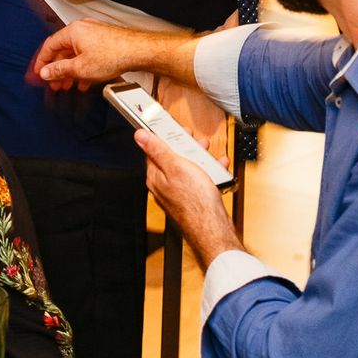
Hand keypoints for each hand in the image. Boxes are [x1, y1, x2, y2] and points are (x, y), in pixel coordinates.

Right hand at [34, 19, 158, 89]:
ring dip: (70, 71)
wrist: (138, 51)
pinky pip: (86, 54)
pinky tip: (84, 81)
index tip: (38, 73)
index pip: (49, 46)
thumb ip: (59, 70)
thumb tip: (46, 72)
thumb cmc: (115, 54)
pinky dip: (82, 67)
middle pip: (62, 51)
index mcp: (73, 31)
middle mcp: (82, 30)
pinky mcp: (103, 41)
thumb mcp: (80, 68)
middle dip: (56, 70)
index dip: (41, 62)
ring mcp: (93, 35)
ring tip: (67, 85)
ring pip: (75, 54)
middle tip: (52, 83)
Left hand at [138, 129, 240, 265]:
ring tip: (209, 155)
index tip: (173, 128)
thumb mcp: (176, 167)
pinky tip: (217, 170)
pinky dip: (209, 173)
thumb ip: (157, 150)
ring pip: (188, 169)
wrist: (213, 229)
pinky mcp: (193, 200)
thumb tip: (140, 136)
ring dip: (200, 159)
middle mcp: (164, 186)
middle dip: (186, 147)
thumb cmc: (194, 202)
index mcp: (155, 177)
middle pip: (172, 159)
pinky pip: (199, 181)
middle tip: (196, 141)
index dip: (164, 136)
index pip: (153, 150)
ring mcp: (179, 194)